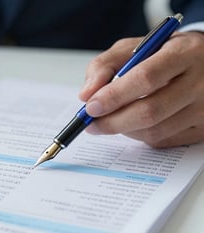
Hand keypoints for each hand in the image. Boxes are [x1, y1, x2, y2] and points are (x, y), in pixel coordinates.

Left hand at [79, 31, 203, 147]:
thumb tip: (86, 94)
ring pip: (154, 131)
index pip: (146, 78)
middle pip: (150, 111)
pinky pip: (163, 141)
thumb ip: (104, 65)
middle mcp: (200, 82)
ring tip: (109, 120)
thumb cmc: (162, 54)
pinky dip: (139, 135)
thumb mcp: (132, 48)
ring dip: (123, 129)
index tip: (91, 106)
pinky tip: (131, 123)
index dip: (114, 96)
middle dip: (112, 121)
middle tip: (91, 123)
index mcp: (184, 52)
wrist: (203, 63)